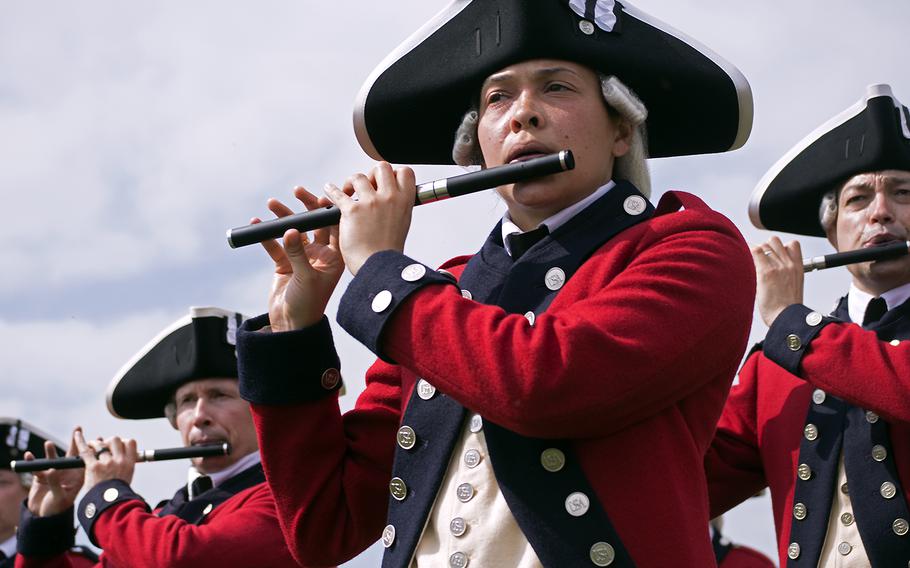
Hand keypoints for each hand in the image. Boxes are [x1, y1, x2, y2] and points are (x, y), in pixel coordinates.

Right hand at [26, 435, 83, 516]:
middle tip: (78, 428)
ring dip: (50, 451)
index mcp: (76, 477)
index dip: (91, 449)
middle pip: (71, 454)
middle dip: (75, 441)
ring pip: (53, 458)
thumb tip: (52, 471)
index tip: (99, 437)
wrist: (44, 517)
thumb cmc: (57, 509)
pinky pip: (37, 467)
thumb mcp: (59, 497)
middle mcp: (67, 473)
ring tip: (48, 444)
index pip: (86, 460)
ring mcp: (54, 473)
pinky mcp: (40, 477)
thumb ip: (55, 484)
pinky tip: (29, 456)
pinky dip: (32, 462)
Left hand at [74, 429, 137, 489]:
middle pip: (116, 440)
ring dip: (96, 443)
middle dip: (109, 441)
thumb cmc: (117, 495)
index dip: (124, 442)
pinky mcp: (92, 467)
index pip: (130, 443)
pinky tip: (77, 434)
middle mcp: (119, 461)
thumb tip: (124, 461)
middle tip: (105, 446)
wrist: (109, 505)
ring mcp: (106, 463)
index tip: (119, 445)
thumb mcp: (128, 480)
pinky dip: (80, 441)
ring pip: (101, 444)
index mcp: (129, 464)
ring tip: (93, 446)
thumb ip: (125, 468)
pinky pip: (86, 451)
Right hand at [256, 187, 344, 331]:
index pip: (334, 227)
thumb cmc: (308, 305)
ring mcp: (302, 256)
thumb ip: (298, 254)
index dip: (328, 210)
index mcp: (335, 257)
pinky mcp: (284, 262)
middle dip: (305, 206)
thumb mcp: (306, 278)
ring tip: (271, 204)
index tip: (319, 196)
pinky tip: (257, 224)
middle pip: (314, 224)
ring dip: (283, 217)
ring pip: (293, 230)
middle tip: (297, 191)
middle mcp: (320, 254)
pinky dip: (266, 234)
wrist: (291, 325)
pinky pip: (275, 244)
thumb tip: (290, 230)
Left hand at [324, 162, 415, 275]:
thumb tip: (393, 196)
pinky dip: (331, 190)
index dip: (394, 173)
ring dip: (351, 182)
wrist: (377, 267)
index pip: (405, 172)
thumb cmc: (387, 251)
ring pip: (359, 176)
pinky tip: (329, 190)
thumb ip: (397, 207)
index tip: (385, 181)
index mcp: (405, 202)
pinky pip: (338, 192)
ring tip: (347, 190)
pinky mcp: (352, 210)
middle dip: (372, 174)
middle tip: (366, 186)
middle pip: (382, 167)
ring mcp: (371, 202)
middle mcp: (390, 198)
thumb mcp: (402, 224)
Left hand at [754, 237, 803, 325]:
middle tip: (756, 258)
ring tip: (748, 261)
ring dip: (754, 250)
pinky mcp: (766, 272)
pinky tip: (742, 260)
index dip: (780, 246)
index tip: (771, 253)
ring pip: (764, 245)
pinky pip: (755, 252)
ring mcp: (778, 267)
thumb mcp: (794, 288)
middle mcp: (789, 264)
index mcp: (798, 268)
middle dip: (764, 246)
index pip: (792, 245)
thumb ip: (787, 275)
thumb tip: (775, 270)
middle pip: (775, 241)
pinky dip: (747, 253)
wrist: (786, 319)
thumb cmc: (786, 309)